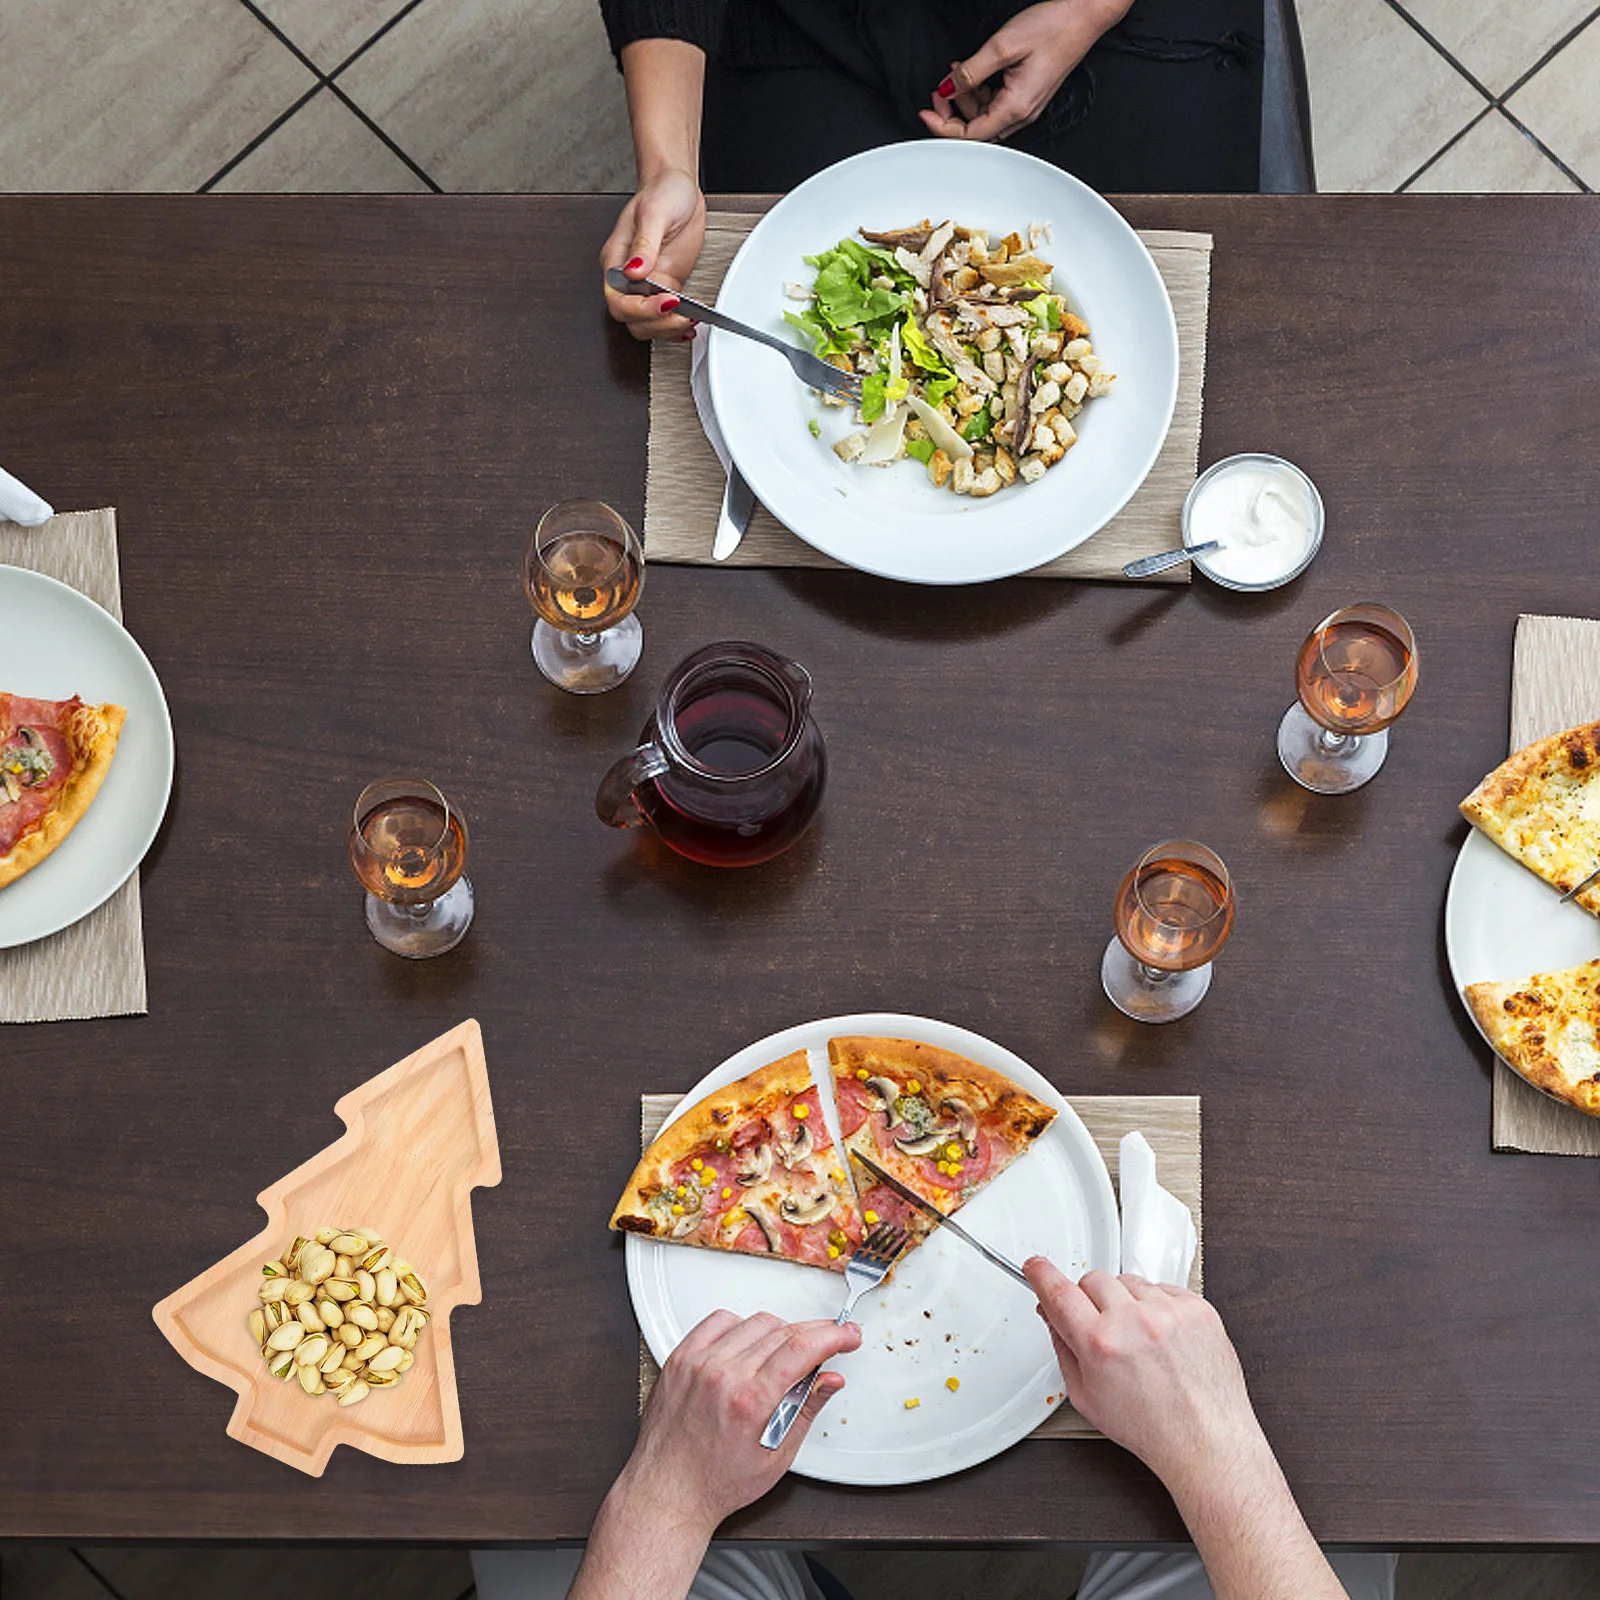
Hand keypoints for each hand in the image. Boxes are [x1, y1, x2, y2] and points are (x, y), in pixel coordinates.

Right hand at [600, 168, 706, 341]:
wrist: (679, 188)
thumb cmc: (662, 193)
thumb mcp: (654, 213)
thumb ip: (645, 244)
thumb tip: (635, 270)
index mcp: (616, 260)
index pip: (618, 299)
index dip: (641, 308)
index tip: (668, 301)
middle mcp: (628, 278)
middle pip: (632, 319)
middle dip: (658, 323)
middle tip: (685, 316)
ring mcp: (647, 285)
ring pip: (648, 324)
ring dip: (668, 329)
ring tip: (691, 321)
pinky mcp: (666, 287)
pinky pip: (665, 317)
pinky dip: (676, 326)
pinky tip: (690, 325)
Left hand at [618, 1309, 860, 1533]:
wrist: (667, 1492)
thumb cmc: (717, 1482)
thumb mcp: (776, 1457)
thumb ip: (807, 1410)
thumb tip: (831, 1380)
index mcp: (750, 1401)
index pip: (802, 1348)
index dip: (833, 1335)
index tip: (847, 1334)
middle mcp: (722, 1375)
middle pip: (783, 1331)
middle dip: (814, 1333)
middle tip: (826, 1342)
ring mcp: (698, 1363)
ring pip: (753, 1321)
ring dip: (779, 1331)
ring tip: (784, 1353)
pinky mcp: (680, 1358)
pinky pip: (718, 1321)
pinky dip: (740, 1325)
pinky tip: (748, 1343)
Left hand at [919, 0, 1129, 144]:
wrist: (1085, 14)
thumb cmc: (1056, 27)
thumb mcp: (1003, 46)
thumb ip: (971, 72)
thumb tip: (949, 88)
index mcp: (1015, 108)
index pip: (969, 135)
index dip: (942, 127)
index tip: (925, 113)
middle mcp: (1022, 113)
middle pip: (976, 129)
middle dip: (952, 112)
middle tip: (939, 90)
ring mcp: (1026, 105)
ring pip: (985, 115)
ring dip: (966, 98)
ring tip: (956, 72)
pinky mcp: (1028, 94)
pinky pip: (997, 102)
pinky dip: (980, 91)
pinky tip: (974, 72)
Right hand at [1027, 1259, 1267, 1492]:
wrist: (1205, 1439)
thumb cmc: (1151, 1427)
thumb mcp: (1086, 1397)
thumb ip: (1062, 1348)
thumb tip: (1052, 1315)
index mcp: (1100, 1343)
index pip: (1058, 1291)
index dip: (1041, 1275)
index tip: (1035, 1266)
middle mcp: (1134, 1321)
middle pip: (1092, 1279)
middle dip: (1089, 1300)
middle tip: (1102, 1327)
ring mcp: (1168, 1312)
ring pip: (1128, 1281)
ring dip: (1126, 1302)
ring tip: (1139, 1340)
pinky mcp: (1196, 1308)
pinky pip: (1163, 1288)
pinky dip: (1157, 1306)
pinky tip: (1162, 1337)